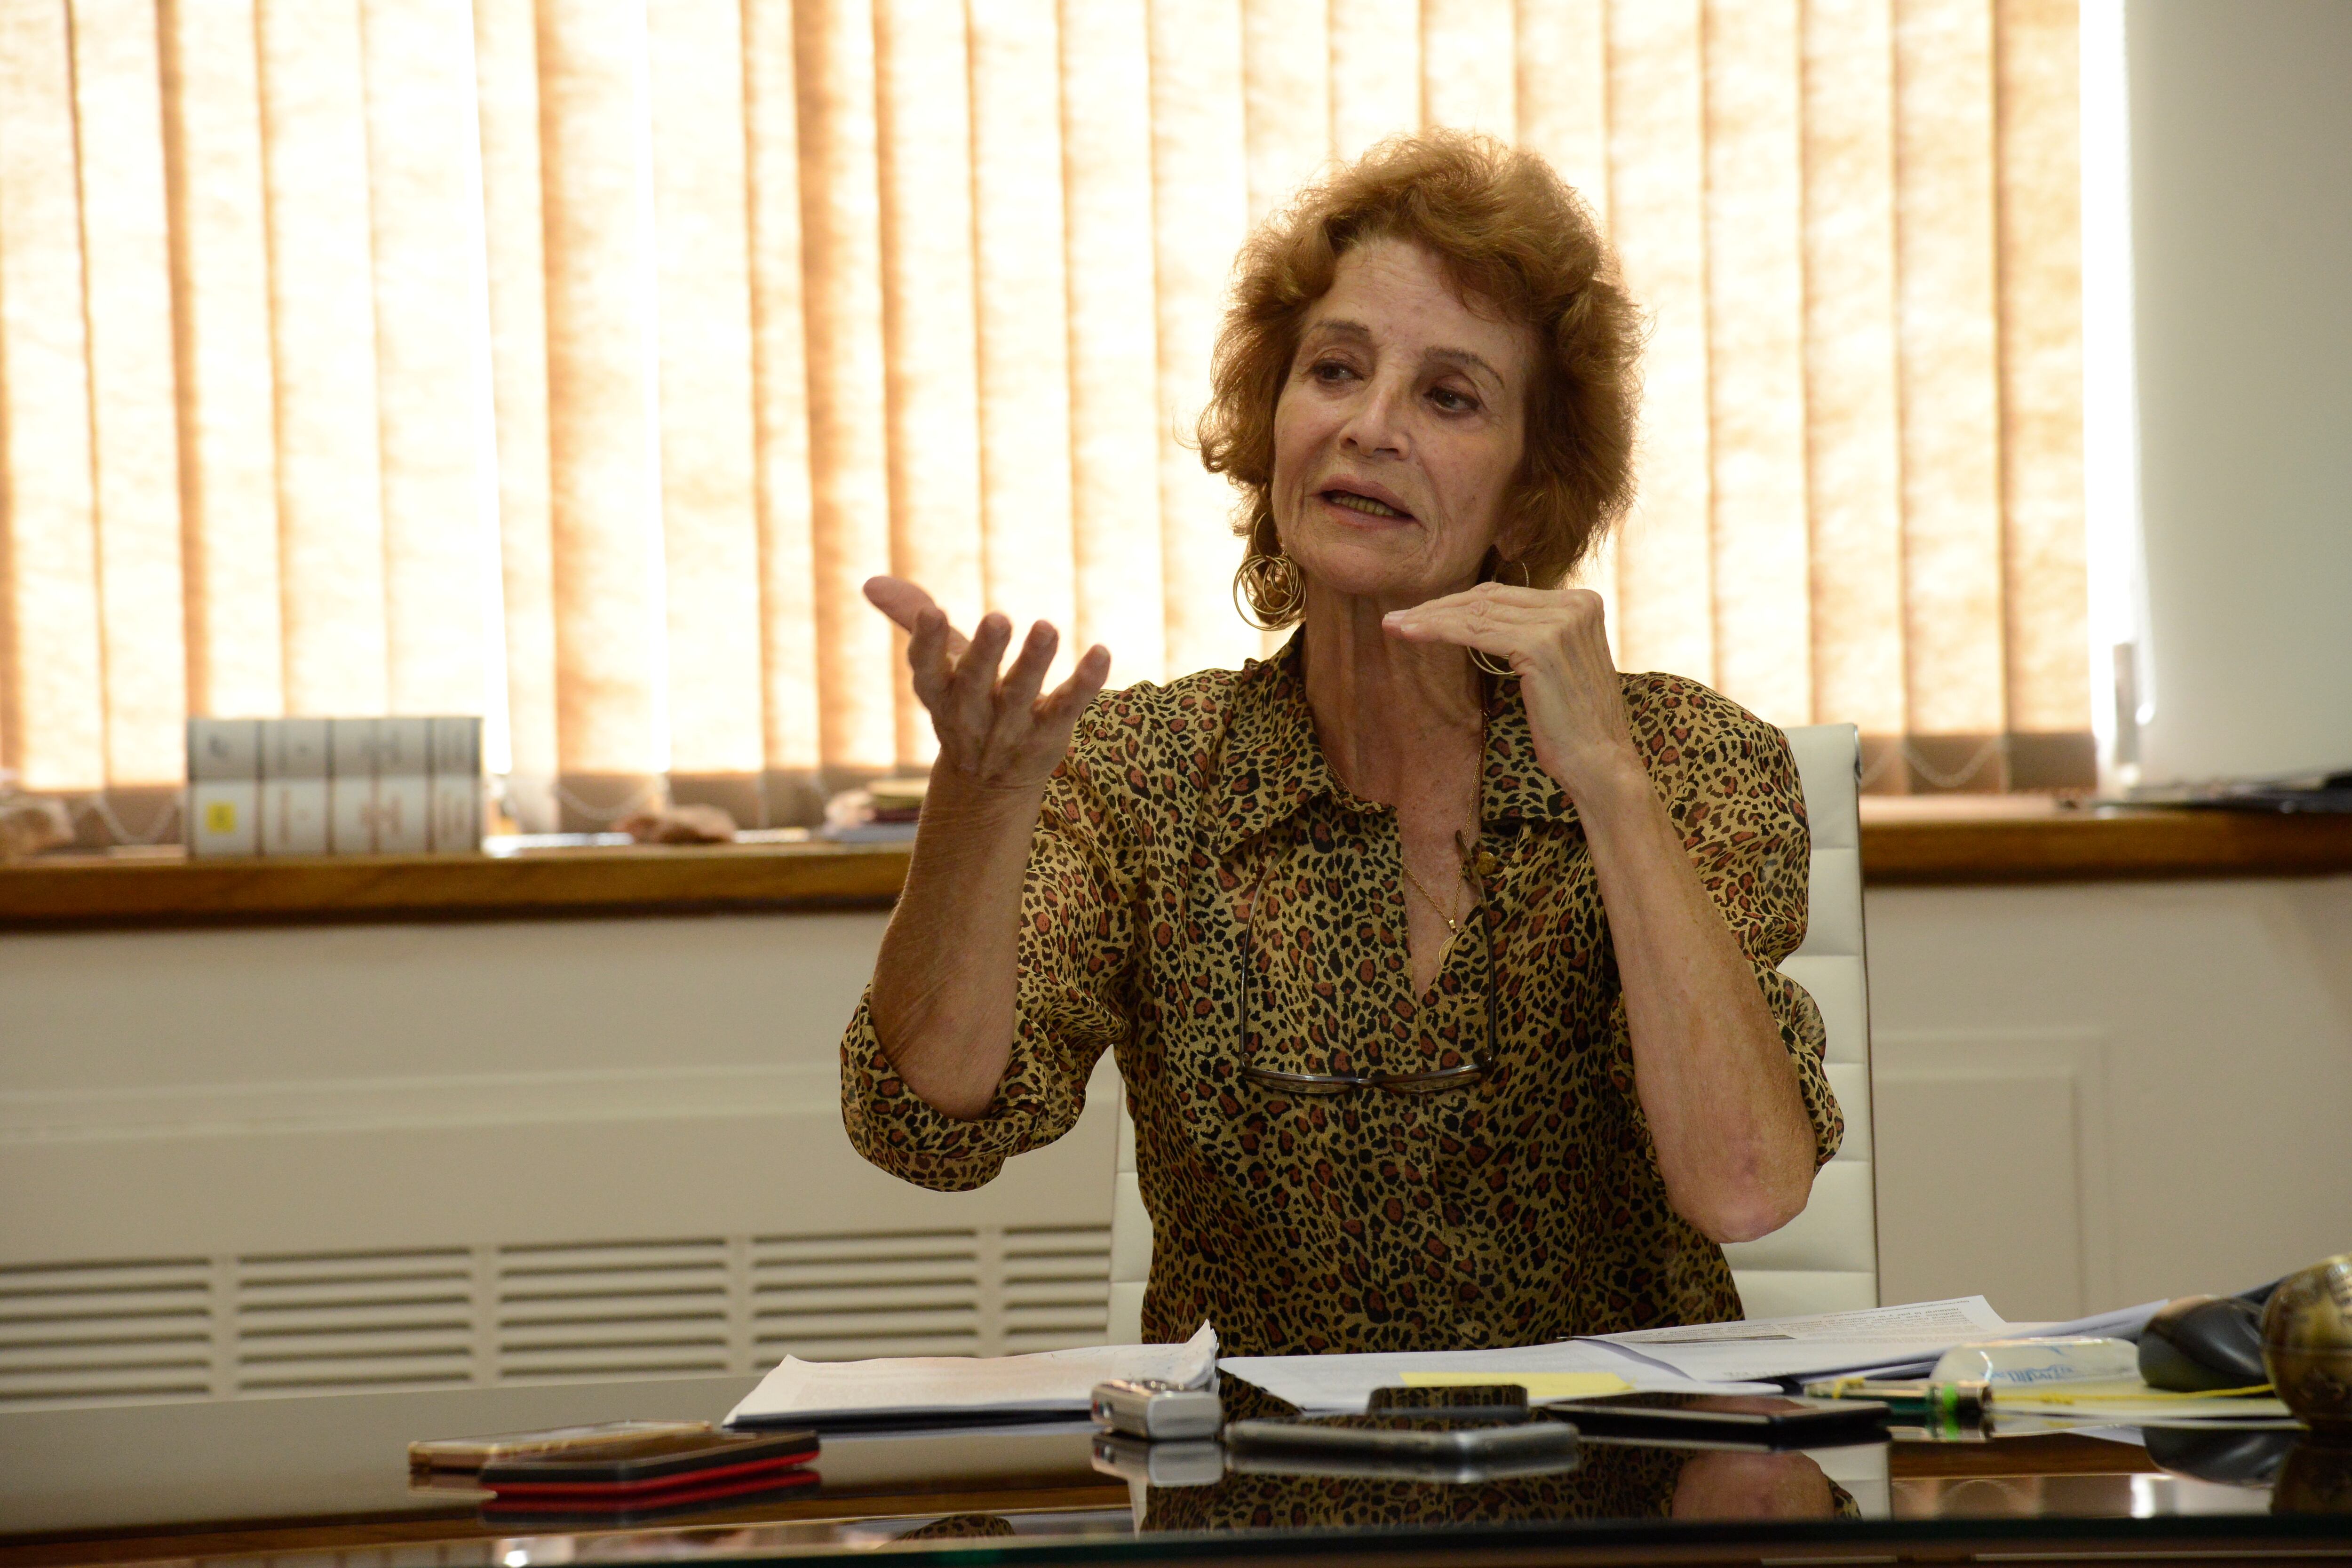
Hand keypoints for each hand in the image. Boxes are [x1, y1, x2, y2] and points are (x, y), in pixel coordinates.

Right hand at [863, 577, 1111, 795]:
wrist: (988, 784)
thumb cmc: (961, 703)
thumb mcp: (938, 666)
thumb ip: (911, 620)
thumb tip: (871, 581)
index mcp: (939, 692)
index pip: (926, 668)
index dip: (926, 642)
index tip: (931, 612)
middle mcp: (971, 713)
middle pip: (975, 682)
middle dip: (985, 652)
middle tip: (997, 618)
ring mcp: (1011, 728)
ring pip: (1022, 695)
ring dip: (1033, 662)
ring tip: (1046, 627)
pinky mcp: (1049, 735)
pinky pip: (1067, 708)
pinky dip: (1084, 683)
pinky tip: (1101, 653)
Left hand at [1382, 583, 1642, 800]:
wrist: (1600, 764)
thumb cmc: (1571, 727)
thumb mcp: (1555, 667)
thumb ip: (1532, 634)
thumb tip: (1479, 618)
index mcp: (1583, 602)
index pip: (1506, 596)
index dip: (1458, 603)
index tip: (1421, 614)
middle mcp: (1577, 604)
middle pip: (1490, 598)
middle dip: (1438, 607)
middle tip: (1396, 619)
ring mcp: (1561, 622)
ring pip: (1478, 613)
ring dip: (1430, 618)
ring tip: (1395, 626)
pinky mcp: (1541, 646)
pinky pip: (1477, 632)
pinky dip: (1440, 631)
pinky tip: (1412, 634)